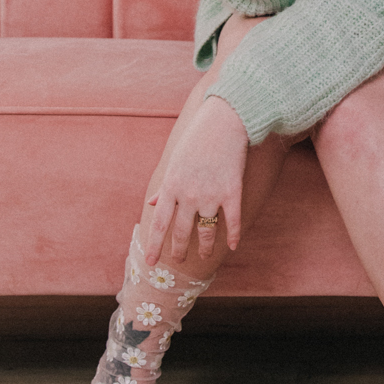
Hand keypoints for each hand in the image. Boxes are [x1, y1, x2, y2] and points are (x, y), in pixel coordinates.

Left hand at [144, 95, 249, 264]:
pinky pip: (232, 221)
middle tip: (178, 260)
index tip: (150, 262)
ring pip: (206, 231)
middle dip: (179, 249)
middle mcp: (188, 195)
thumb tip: (152, 202)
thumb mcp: (174, 162)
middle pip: (182, 232)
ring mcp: (210, 195)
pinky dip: (233, 236)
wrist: (224, 121)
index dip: (154, 245)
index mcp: (171, 186)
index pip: (159, 223)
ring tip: (205, 255)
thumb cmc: (196, 139)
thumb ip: (164, 186)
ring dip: (205, 247)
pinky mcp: (231, 192)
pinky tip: (233, 246)